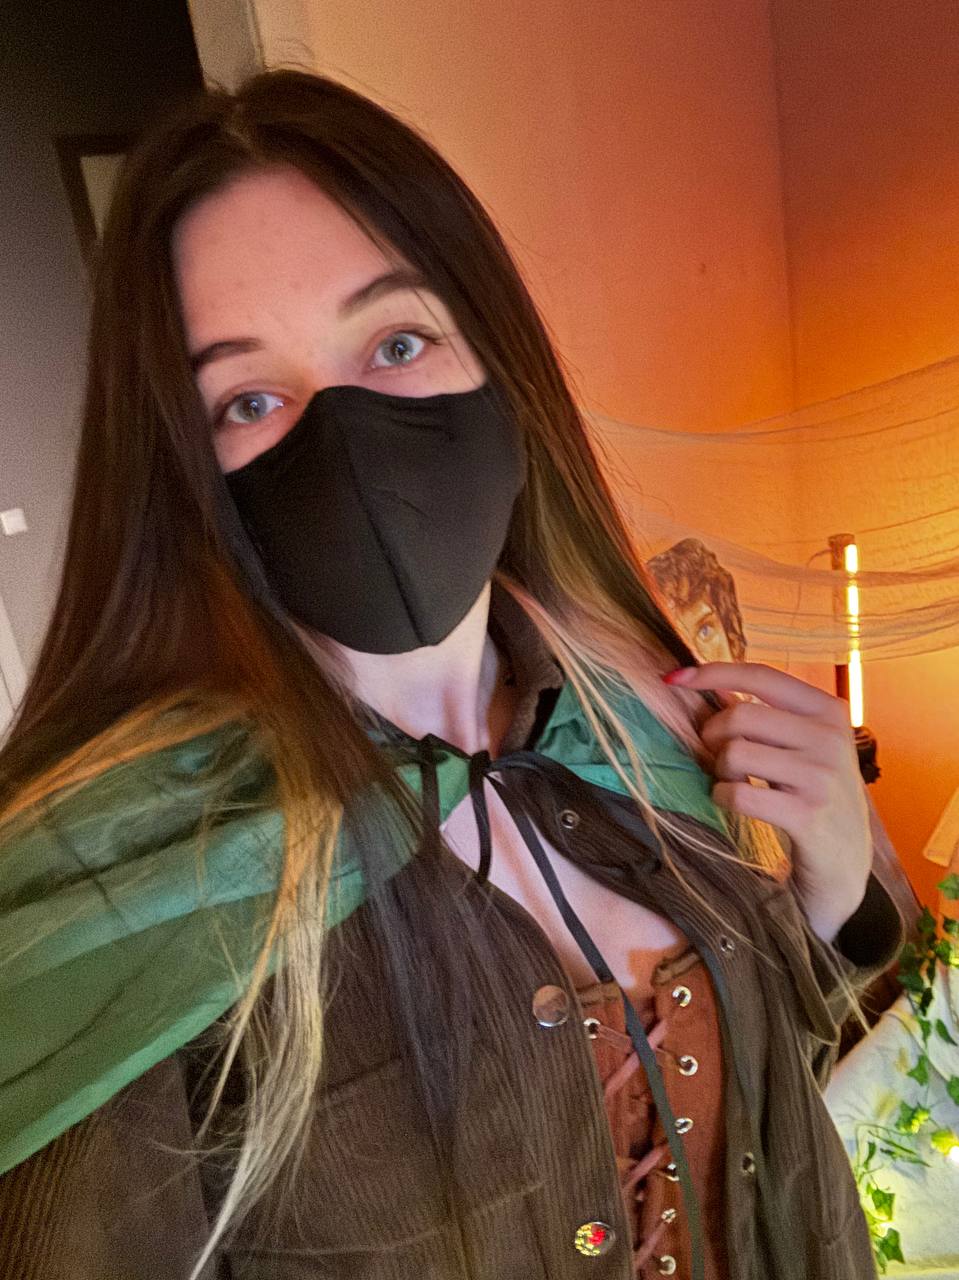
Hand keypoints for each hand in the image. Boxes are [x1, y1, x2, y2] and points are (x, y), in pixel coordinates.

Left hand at [664, 662, 871, 942]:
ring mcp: (821, 776)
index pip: (761, 676)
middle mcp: (830, 737)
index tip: (674, 678)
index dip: (712, 673)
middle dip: (713, 736)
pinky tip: (733, 802)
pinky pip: (739, 794)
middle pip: (740, 716)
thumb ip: (768, 715)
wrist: (846, 862)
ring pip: (735, 753)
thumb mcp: (804, 746)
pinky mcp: (808, 815)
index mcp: (828, 710)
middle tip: (717, 757)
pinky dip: (723, 797)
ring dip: (720, 770)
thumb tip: (705, 683)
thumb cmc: (814, 794)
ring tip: (732, 781)